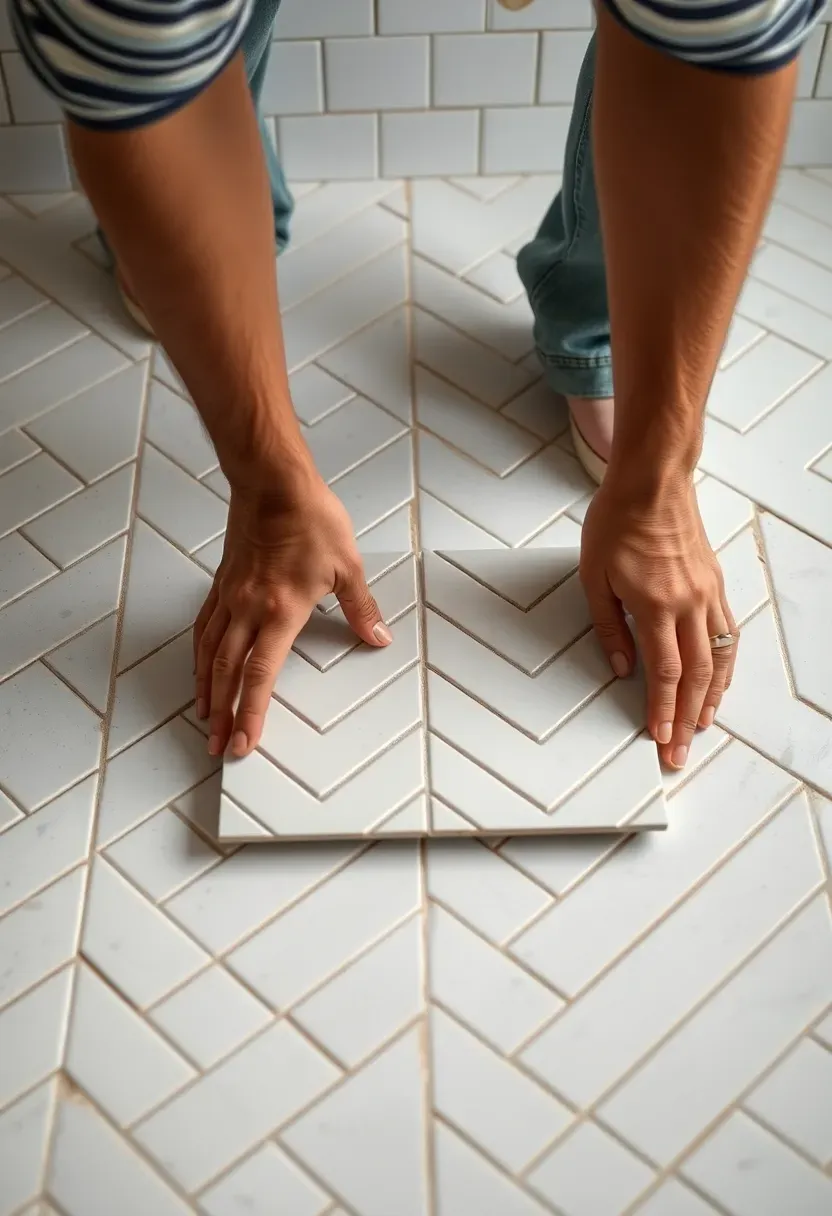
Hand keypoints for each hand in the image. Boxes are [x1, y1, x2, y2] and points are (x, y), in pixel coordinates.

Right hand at [194, 473, 390, 758]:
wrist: (274, 484)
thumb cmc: (310, 518)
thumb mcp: (347, 566)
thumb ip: (361, 608)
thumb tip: (377, 636)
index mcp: (281, 611)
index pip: (260, 675)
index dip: (251, 713)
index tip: (245, 742)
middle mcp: (248, 609)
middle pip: (228, 674)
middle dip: (223, 715)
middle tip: (218, 745)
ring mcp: (230, 597)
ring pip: (210, 654)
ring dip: (206, 690)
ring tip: (204, 718)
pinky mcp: (222, 584)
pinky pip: (205, 627)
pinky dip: (200, 655)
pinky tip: (200, 668)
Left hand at [579, 476, 736, 769]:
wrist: (652, 481)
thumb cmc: (617, 521)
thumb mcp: (594, 577)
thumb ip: (608, 627)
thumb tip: (622, 667)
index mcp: (655, 604)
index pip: (665, 673)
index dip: (663, 711)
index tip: (661, 738)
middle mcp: (688, 603)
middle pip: (696, 676)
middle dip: (688, 719)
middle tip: (681, 750)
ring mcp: (707, 593)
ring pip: (718, 657)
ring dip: (712, 697)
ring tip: (703, 725)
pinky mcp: (715, 583)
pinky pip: (727, 632)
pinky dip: (725, 663)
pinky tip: (720, 679)